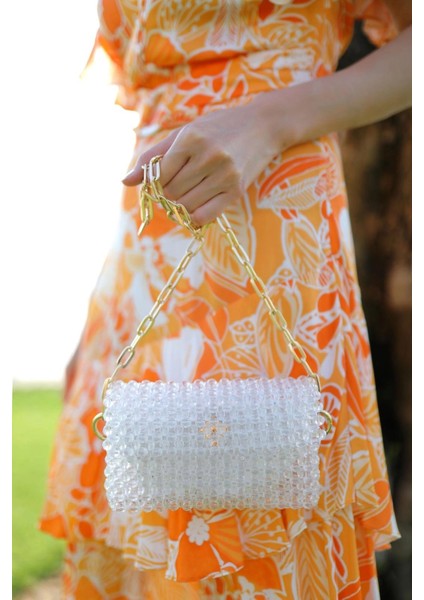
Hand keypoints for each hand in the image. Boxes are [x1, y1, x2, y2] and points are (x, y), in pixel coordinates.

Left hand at [122, 101, 284, 225]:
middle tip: (175, 187)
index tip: (161, 181)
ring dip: (180, 206)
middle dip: (167, 194)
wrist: (263, 125)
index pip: (159, 175)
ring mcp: (224, 174)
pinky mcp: (237, 190)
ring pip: (186, 206)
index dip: (155, 183)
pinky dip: (194, 217)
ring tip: (187, 193)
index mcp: (191, 138)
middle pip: (171, 192)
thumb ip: (154, 156)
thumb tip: (125, 182)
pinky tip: (196, 207)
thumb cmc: (218, 127)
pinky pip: (205, 216)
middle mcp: (208, 156)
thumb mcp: (185, 133)